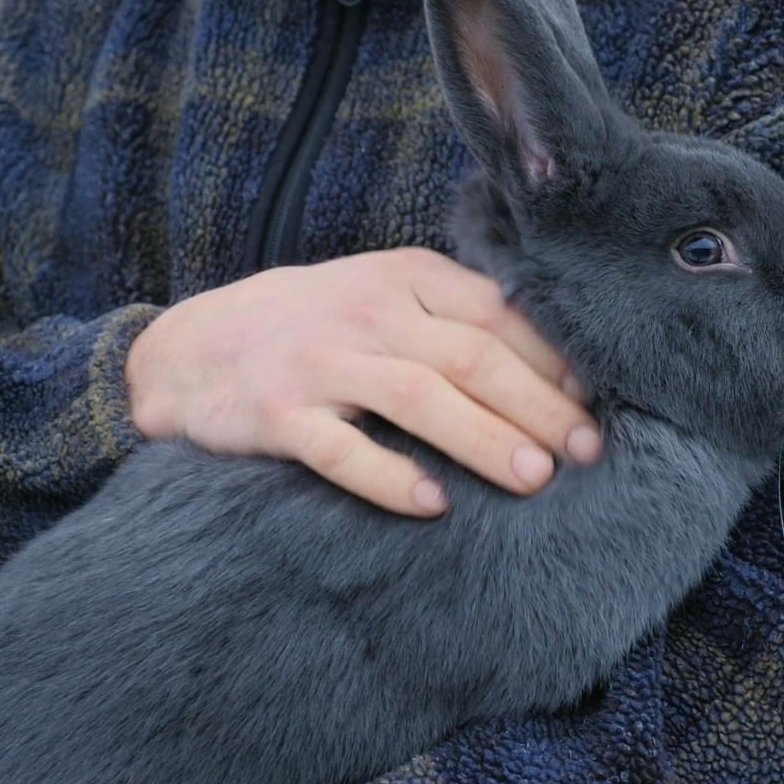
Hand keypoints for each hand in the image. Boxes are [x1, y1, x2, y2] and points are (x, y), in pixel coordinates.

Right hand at [124, 247, 598, 515]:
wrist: (188, 351)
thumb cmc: (306, 325)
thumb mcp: (376, 296)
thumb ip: (447, 317)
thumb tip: (548, 368)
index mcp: (401, 278)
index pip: (495, 313)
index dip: (552, 360)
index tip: (595, 404)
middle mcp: (365, 313)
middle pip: (469, 356)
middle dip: (536, 405)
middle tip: (585, 452)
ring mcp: (319, 362)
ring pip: (417, 397)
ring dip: (482, 438)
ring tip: (535, 479)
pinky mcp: (277, 414)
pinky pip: (340, 449)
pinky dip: (389, 476)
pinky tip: (432, 505)